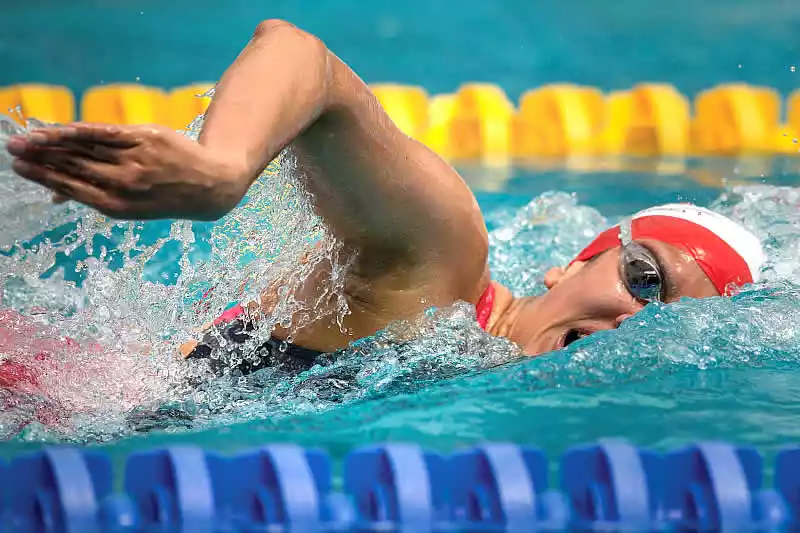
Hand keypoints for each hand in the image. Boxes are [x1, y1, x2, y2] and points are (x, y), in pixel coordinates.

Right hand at [6, 123, 247, 220]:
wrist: (209, 185)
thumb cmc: (163, 193)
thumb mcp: (132, 205)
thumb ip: (94, 196)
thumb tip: (54, 196)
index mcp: (117, 206)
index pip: (71, 187)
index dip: (43, 177)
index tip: (19, 168)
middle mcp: (124, 184)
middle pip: (73, 167)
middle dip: (40, 158)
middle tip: (13, 149)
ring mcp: (135, 161)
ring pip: (85, 148)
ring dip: (53, 142)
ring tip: (29, 138)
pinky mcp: (146, 139)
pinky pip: (106, 133)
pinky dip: (81, 130)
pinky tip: (61, 128)